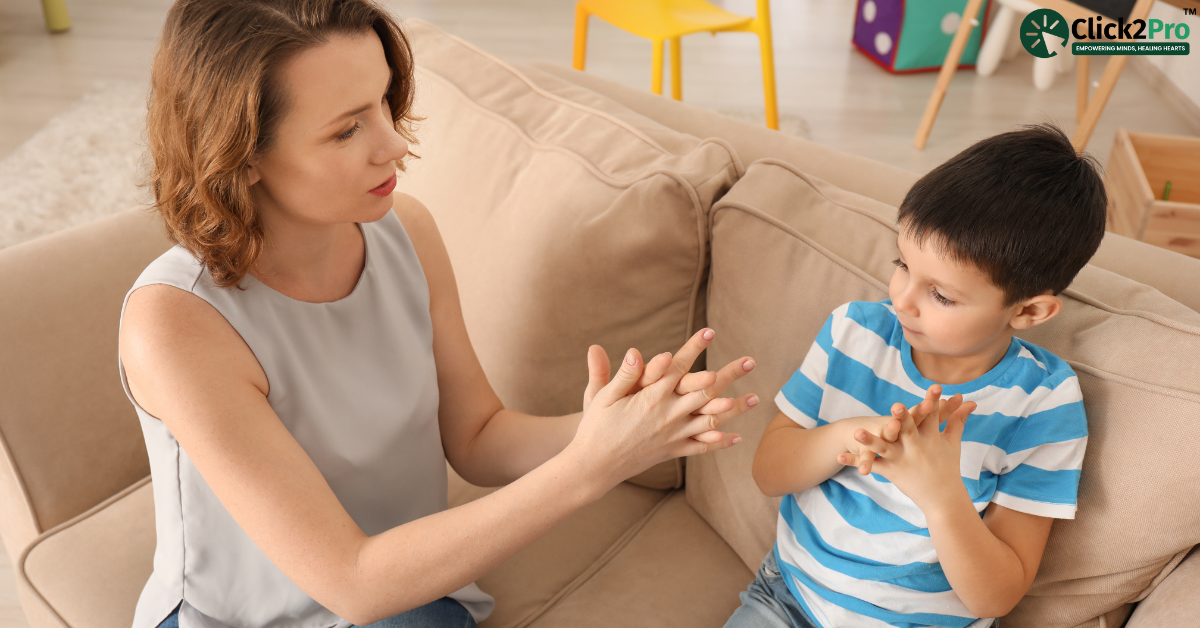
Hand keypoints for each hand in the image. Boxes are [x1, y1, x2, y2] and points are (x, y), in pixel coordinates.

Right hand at [583, 335, 757, 444]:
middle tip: (750, 360)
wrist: (594, 466)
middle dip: (730, 374)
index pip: (678, 367)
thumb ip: (622, 375)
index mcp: (651, 397)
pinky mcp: (672, 450)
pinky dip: (719, 442)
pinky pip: (701, 447)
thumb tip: (635, 351)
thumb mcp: (602, 397)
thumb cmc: (595, 427)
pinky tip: (736, 437)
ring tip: (755, 398)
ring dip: (735, 408)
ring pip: (711, 420)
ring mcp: (673, 435)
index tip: (709, 331)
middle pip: (706, 391)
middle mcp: (668, 415)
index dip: (694, 347)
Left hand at [840, 384, 976, 511]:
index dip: (934, 401)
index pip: (933, 416)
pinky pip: (871, 465)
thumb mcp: (952, 442)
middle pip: (908, 431)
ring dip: (870, 440)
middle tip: (895, 406)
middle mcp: (917, 448)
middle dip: (902, 419)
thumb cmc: (948, 466)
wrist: (943, 497)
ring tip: (855, 432)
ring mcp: (903, 460)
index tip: (935, 387)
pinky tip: (839, 455)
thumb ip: (958, 420)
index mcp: (931, 438)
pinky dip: (855, 461)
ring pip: (884, 448)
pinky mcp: (892, 472)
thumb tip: (970, 402)